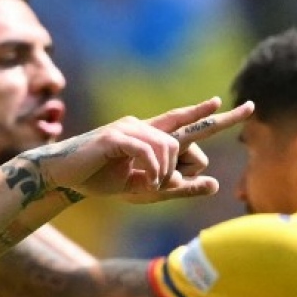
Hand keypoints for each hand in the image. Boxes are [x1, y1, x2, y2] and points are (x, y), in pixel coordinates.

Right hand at [46, 97, 253, 202]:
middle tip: (162, 185)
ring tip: (148, 187)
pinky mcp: (116, 137)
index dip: (206, 113)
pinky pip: (149, 151)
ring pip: (170, 147)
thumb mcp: (145, 191)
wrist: (63, 177)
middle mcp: (143, 126)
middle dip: (186, 165)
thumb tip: (214, 184)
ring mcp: (130, 128)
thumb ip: (178, 187)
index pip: (184, 120)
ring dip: (165, 173)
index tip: (232, 105)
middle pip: (187, 137)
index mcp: (149, 135)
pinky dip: (152, 170)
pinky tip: (143, 182)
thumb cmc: (101, 181)